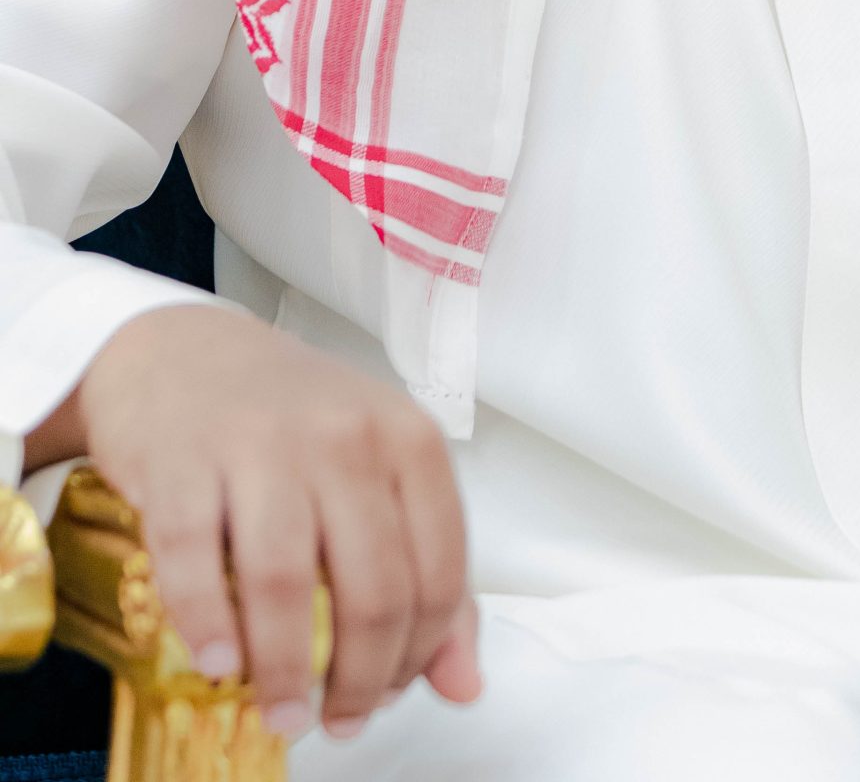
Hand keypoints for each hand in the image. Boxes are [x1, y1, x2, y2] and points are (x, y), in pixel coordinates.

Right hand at [35, 302, 481, 739]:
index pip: (438, 572)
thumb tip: (465, 684)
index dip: (420, 654)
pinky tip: (220, 662)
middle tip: (335, 720)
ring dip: (284, 671)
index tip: (390, 693)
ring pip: (285, 582)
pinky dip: (208, 626)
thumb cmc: (292, 421)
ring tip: (281, 714)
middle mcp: (345, 434)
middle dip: (358, 679)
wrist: (182, 351)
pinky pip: (194, 559)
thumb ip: (429, 572)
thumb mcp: (379, 472)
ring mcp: (263, 442)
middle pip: (372, 587)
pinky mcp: (184, 458)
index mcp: (407, 439)